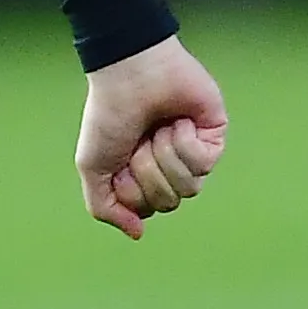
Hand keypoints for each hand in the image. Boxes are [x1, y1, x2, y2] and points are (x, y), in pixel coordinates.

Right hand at [74, 34, 226, 239]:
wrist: (130, 75)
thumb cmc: (108, 116)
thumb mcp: (92, 167)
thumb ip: (105, 207)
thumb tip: (138, 233)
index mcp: (143, 175)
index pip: (148, 209)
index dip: (132, 191)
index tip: (119, 161)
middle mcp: (169, 166)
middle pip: (169, 202)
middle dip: (147, 172)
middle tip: (138, 141)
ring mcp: (194, 152)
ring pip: (189, 186)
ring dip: (164, 155)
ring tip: (157, 128)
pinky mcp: (214, 136)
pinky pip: (203, 163)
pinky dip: (182, 142)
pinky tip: (176, 120)